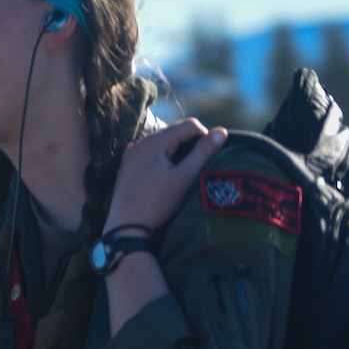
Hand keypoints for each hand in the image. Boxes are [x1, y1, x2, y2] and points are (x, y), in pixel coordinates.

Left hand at [105, 118, 228, 233]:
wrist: (126, 224)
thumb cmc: (158, 201)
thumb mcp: (185, 176)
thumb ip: (203, 152)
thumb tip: (221, 131)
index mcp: (155, 141)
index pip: (189, 125)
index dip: (205, 136)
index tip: (209, 155)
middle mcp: (140, 142)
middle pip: (174, 131)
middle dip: (190, 143)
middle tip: (198, 165)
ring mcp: (132, 153)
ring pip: (162, 142)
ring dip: (177, 151)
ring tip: (183, 171)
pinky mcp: (128, 165)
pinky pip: (151, 153)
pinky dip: (163, 157)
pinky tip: (167, 174)